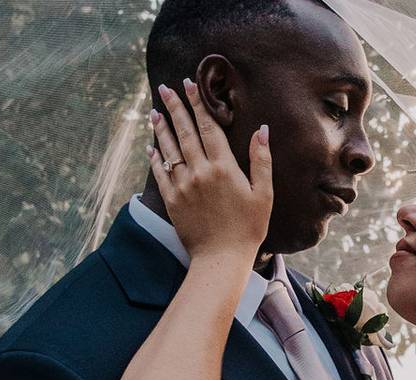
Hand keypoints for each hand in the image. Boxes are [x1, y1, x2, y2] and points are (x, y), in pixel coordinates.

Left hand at [148, 79, 272, 256]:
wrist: (222, 258)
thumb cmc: (249, 228)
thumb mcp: (264, 194)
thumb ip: (261, 160)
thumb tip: (261, 130)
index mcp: (223, 167)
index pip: (208, 127)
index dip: (199, 104)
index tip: (190, 84)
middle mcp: (199, 172)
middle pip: (185, 132)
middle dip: (175, 107)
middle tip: (166, 88)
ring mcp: (182, 186)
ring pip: (169, 149)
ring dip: (161, 128)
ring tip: (155, 111)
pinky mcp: (172, 201)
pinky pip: (160, 173)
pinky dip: (155, 157)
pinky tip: (151, 146)